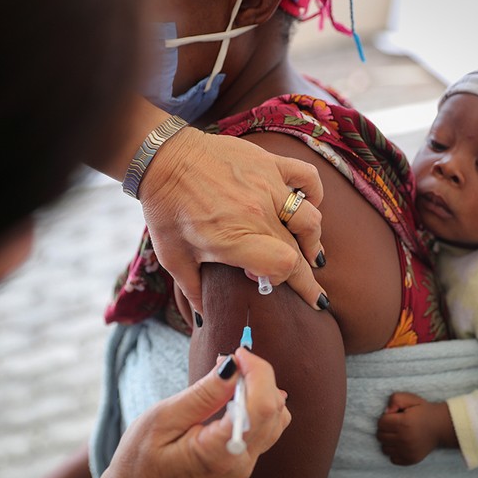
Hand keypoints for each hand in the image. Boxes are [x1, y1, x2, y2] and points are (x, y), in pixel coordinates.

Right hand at [91, 347, 290, 477]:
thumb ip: (202, 394)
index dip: (257, 371)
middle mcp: (241, 461)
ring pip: (276, 417)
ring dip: (261, 388)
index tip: (237, 353)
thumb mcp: (163, 419)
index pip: (261, 405)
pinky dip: (258, 402)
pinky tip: (235, 394)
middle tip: (230, 360)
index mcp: (221, 453)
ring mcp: (245, 465)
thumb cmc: (140, 463)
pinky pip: (266, 427)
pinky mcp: (244, 462)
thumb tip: (233, 367)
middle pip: (274, 408)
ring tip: (231, 376)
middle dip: (259, 375)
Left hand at [140, 125, 325, 313]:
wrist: (163, 158)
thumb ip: (193, 290)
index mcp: (235, 239)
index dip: (287, 280)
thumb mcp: (173, 256)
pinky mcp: (268, 163)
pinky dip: (314, 193)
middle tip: (313, 294)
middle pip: (299, 251)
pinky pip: (307, 178)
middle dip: (308, 276)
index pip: (285, 266)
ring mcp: (267, 185)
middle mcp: (257, 213)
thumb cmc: (166, 209)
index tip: (273, 283)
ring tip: (310, 253)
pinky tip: (308, 205)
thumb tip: (204, 319)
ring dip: (313, 241)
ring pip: (310, 219)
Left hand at [376, 392, 455, 465]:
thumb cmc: (423, 411)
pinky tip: (401, 445)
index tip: (393, 417)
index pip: (380, 423)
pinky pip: (393, 459)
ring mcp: (408, 451)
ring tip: (397, 436)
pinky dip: (394, 452)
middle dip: (385, 430)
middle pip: (380, 436)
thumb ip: (395, 400)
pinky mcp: (411, 460)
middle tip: (394, 426)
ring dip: (388, 441)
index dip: (385, 418)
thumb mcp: (410, 399)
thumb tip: (386, 412)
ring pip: (384, 448)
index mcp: (403, 423)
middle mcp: (404, 439)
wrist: (441, 426)